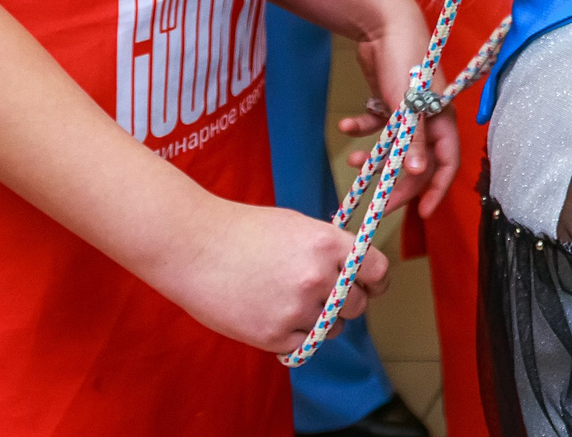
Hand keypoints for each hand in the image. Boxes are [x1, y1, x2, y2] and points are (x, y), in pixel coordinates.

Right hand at [146, 195, 388, 354]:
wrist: (194, 247)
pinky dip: (295, 335)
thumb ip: (330, 250)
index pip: (377, 270)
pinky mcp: (275, 335)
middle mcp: (318, 277)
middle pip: (358, 304)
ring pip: (333, 328)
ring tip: (291, 303)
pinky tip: (273, 314)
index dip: (376, 280)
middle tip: (323, 295)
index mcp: (328, 244)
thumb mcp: (298, 226)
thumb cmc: (244, 231)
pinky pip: (305, 343)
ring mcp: (297, 309)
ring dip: (322, 321)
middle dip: (346, 302)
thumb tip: (355, 270)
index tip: (370, 285)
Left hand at [336, 0, 461, 218]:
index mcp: (441, 119)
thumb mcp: (408, 103)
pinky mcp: (389, 101)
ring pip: (394, 146)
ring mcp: (408, 110)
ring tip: (353, 163)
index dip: (436, 189)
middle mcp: (428, 118)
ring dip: (375, 158)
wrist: (384, 23)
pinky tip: (346, 127)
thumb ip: (413, 138)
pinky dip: (361, 129)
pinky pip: (377, 125)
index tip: (421, 213)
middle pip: (417, 161)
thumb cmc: (405, 60)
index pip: (446, 163)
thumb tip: (417, 172)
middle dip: (397, 182)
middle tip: (378, 203)